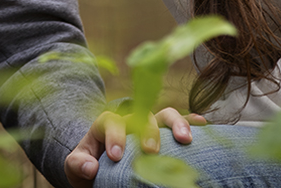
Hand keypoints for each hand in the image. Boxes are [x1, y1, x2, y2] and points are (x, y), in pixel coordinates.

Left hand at [64, 107, 205, 187]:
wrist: (101, 167)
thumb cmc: (89, 165)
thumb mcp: (76, 165)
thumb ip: (77, 164)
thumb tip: (90, 167)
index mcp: (107, 125)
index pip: (110, 121)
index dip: (114, 135)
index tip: (116, 155)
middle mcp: (130, 120)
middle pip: (141, 114)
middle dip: (147, 130)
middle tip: (150, 150)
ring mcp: (150, 126)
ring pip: (164, 115)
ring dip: (176, 123)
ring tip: (186, 138)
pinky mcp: (165, 135)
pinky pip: (180, 123)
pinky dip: (191, 121)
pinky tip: (203, 124)